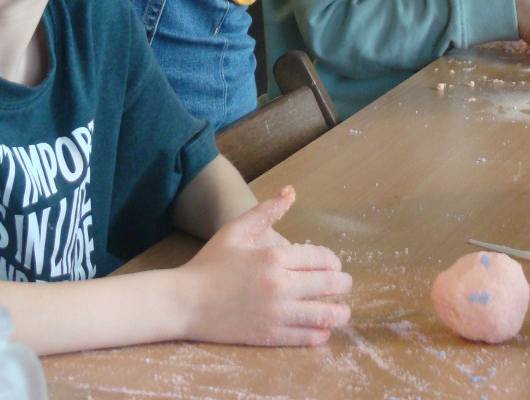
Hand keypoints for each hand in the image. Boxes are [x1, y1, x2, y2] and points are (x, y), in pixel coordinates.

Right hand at [178, 186, 351, 346]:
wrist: (185, 301)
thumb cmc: (209, 263)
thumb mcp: (235, 230)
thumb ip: (265, 211)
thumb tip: (290, 192)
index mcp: (275, 257)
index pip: (323, 259)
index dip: (334, 262)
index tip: (334, 266)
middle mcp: (281, 285)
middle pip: (330, 285)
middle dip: (343, 285)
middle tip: (344, 285)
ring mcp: (277, 313)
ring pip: (325, 315)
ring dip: (340, 313)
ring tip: (341, 311)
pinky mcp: (270, 336)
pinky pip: (307, 337)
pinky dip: (321, 333)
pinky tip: (322, 329)